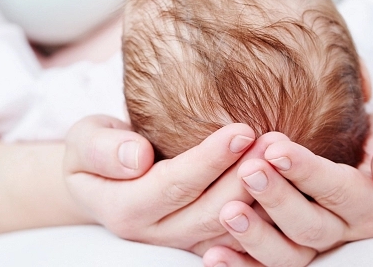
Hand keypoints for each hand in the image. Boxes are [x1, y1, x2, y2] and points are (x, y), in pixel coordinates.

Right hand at [64, 115, 286, 253]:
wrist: (98, 177)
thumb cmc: (95, 149)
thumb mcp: (84, 140)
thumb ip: (102, 149)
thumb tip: (136, 156)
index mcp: (124, 209)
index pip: (173, 186)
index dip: (209, 161)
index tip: (241, 130)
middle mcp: (155, 234)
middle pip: (209, 213)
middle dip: (245, 178)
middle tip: (275, 143)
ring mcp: (181, 242)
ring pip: (230, 231)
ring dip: (260, 199)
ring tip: (285, 160)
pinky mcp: (202, 241)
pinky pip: (240, 240)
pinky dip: (264, 219)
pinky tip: (288, 187)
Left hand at [203, 111, 372, 266]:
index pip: (339, 190)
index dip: (308, 171)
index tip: (276, 147)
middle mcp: (344, 231)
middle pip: (310, 226)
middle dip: (277, 199)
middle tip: (248, 170)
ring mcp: (317, 244)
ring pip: (289, 254)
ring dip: (256, 238)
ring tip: (226, 211)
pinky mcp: (293, 247)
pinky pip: (268, 266)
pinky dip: (242, 265)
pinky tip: (213, 254)